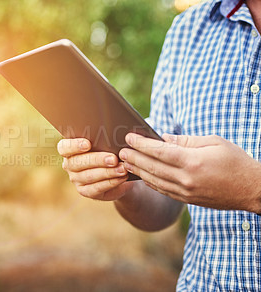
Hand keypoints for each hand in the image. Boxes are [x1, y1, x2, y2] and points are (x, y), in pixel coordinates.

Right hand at [57, 138, 132, 200]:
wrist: (117, 172)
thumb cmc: (109, 151)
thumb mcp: (105, 144)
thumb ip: (103, 140)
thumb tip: (112, 136)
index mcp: (69, 150)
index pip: (64, 147)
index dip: (74, 146)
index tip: (88, 144)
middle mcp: (69, 165)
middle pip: (78, 162)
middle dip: (97, 160)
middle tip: (113, 159)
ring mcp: (76, 179)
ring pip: (89, 176)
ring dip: (107, 172)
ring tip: (122, 169)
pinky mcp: (85, 191)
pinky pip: (97, 188)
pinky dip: (111, 182)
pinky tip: (121, 177)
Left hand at [119, 133, 260, 212]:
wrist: (252, 190)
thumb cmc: (235, 161)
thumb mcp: (214, 142)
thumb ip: (186, 141)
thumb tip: (163, 139)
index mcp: (193, 162)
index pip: (159, 152)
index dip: (141, 144)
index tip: (129, 138)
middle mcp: (186, 179)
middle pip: (152, 167)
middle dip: (134, 158)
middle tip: (120, 151)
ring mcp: (186, 192)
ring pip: (154, 180)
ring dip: (138, 171)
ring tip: (125, 163)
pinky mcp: (187, 200)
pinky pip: (163, 190)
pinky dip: (150, 182)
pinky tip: (142, 176)